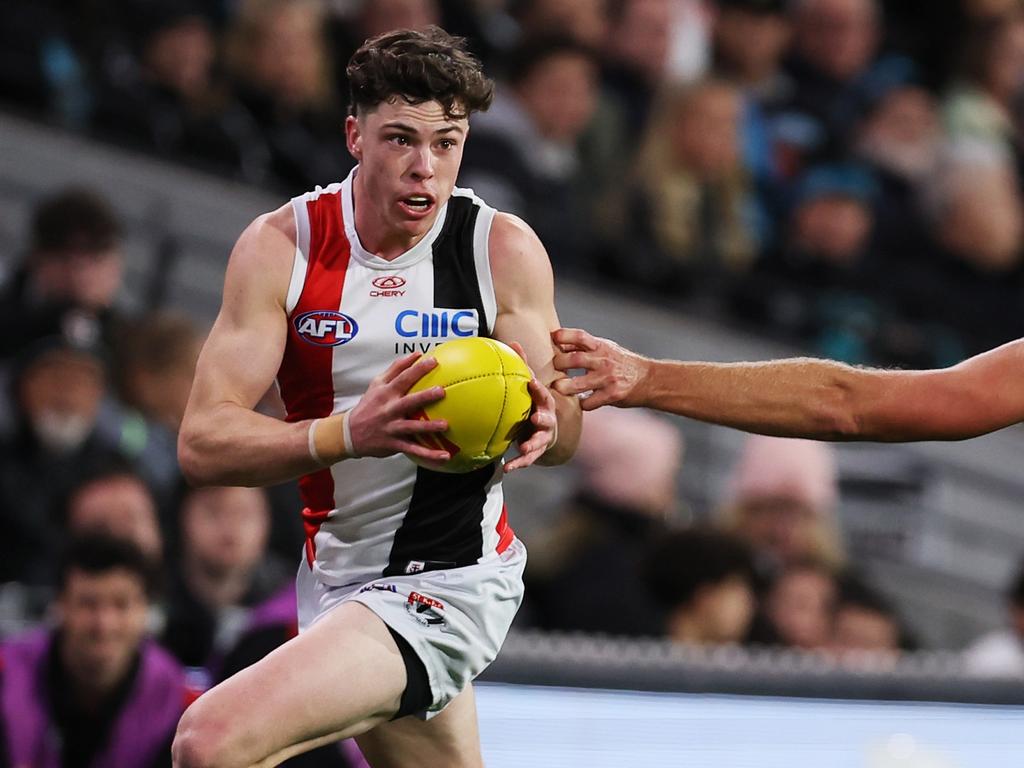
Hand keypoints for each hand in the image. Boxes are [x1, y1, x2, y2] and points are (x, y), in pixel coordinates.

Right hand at [347, 352, 450, 462]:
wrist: (349, 433)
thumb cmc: (369, 405)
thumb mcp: (376, 384)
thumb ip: (396, 368)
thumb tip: (416, 354)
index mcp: (386, 393)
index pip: (403, 378)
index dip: (418, 369)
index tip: (434, 361)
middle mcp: (389, 410)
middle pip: (408, 401)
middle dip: (425, 396)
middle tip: (442, 391)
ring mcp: (391, 428)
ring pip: (412, 428)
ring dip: (428, 427)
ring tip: (445, 425)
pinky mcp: (394, 444)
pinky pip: (413, 450)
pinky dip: (429, 455)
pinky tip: (445, 456)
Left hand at [503, 342, 557, 473]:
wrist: (546, 430)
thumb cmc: (534, 403)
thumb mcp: (530, 386)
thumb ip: (522, 365)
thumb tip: (513, 342)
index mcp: (544, 403)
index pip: (543, 394)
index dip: (538, 389)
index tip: (531, 382)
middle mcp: (547, 421)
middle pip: (547, 419)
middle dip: (543, 419)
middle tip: (535, 418)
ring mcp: (542, 438)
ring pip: (539, 442)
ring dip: (532, 445)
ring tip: (524, 448)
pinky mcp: (535, 452)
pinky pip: (527, 460)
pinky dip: (518, 463)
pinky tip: (506, 468)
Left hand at [550, 328, 648, 409]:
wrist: (649, 379)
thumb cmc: (622, 362)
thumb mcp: (606, 348)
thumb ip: (584, 346)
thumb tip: (558, 341)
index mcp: (601, 347)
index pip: (580, 336)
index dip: (564, 336)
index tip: (553, 338)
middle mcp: (603, 361)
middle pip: (574, 359)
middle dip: (559, 363)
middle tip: (554, 368)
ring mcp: (607, 379)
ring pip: (578, 384)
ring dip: (564, 387)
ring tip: (559, 387)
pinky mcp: (611, 396)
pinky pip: (588, 402)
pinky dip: (581, 403)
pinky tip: (581, 401)